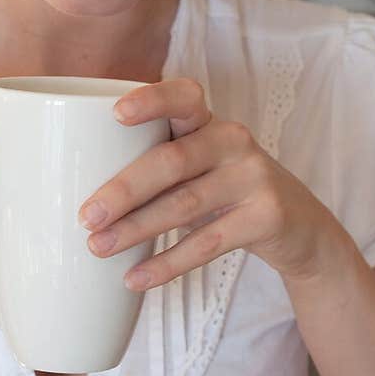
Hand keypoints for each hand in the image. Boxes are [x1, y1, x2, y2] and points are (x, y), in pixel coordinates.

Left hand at [78, 78, 345, 289]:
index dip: (152, 100)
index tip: (116, 114)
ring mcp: (254, 177)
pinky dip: (167, 264)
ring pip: (185, 204)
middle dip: (124, 189)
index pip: (183, 96)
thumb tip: (75, 188)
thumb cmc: (225, 191)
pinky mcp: (267, 216)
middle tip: (86, 217)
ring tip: (99, 249)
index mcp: (209, 122)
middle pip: (172, 161)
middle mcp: (234, 141)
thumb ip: (155, 165)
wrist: (299, 227)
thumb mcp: (199, 168)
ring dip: (137, 229)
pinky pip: (208, 243)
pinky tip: (136, 279)